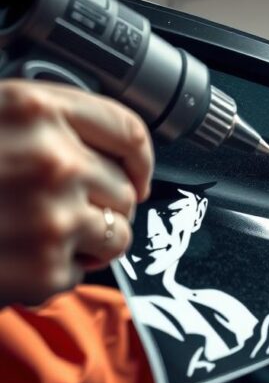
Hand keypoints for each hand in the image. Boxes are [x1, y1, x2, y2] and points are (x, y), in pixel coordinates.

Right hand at [0, 80, 152, 305]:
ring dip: (91, 239)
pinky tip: (15, 256)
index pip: (130, 131)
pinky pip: (78, 273)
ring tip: (43, 235)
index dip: (139, 157)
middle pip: (126, 188)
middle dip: (104, 201)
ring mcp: (55, 219)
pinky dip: (54, 271)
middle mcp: (54, 161)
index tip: (137, 172)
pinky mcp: (45, 271)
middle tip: (65, 208)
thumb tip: (99, 143)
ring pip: (118, 233)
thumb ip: (41, 121)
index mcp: (36, 109)